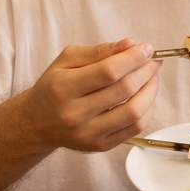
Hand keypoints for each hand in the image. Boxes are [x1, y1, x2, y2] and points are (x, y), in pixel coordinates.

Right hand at [14, 38, 160, 152]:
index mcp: (63, 88)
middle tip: (153, 61)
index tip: (147, 48)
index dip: (133, 59)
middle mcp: (74, 114)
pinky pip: (135, 128)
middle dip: (145, 72)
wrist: (36, 123)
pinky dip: (147, 109)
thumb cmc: (54, 86)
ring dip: (151, 91)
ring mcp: (88, 133)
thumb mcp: (67, 60)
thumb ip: (99, 51)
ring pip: (134, 112)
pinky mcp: (100, 146)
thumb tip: (130, 44)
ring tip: (153, 77)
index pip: (108, 72)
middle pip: (124, 90)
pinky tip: (146, 96)